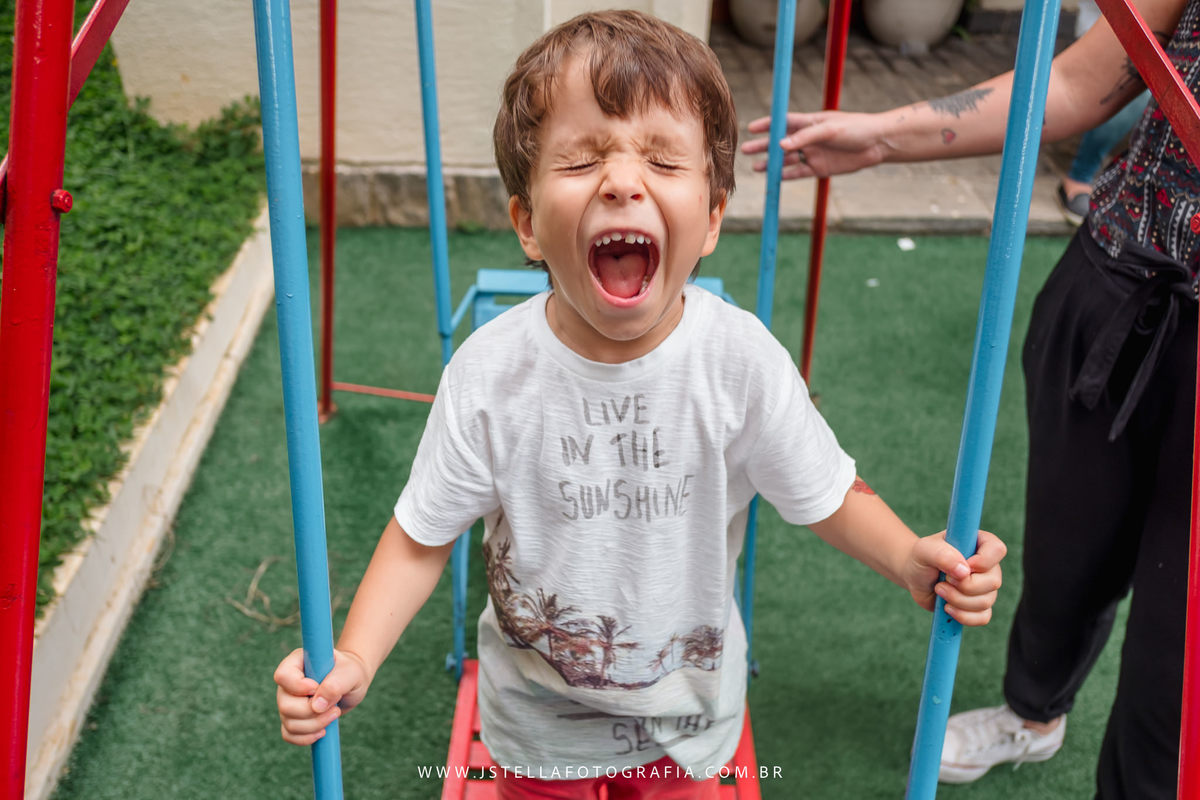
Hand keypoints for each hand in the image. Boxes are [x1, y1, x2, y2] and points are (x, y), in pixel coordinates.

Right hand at [274, 647, 370, 745]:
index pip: (283, 676)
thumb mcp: (350, 673)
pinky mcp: (293, 718)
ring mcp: (288, 702)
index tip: (317, 688)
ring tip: (334, 714)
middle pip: (285, 705)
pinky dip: (305, 737)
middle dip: (311, 712)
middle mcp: (288, 683)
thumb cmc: (350, 672)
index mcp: (297, 662)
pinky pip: (289, 735)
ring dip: (313, 725)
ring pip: (288, 722)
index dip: (298, 687)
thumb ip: (335, 685)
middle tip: (335, 708)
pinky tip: (322, 731)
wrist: (353, 684)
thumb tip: (316, 706)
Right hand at [741, 110, 893, 179]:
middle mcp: (808, 138)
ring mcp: (813, 154)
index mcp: (809, 122)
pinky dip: (785, 176)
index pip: (783, 122)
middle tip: (745, 150)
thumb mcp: (829, 130)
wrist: (877, 144)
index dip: (767, 125)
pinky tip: (773, 178)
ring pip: (787, 159)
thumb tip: (780, 146)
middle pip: (780, 142)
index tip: (751, 128)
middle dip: (763, 146)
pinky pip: (798, 173)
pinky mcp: (819, 169)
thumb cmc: (856, 129)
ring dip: (772, 163)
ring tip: (756, 168)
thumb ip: (804, 138)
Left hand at [904, 530, 1005, 625]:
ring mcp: (985, 587)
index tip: (964, 565)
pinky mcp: (978, 606)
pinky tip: (947, 607)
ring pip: (986, 602)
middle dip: (964, 586)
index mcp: (979, 543)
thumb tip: (964, 571)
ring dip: (958, 600)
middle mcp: (988, 565)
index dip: (982, 561)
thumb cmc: (922, 557)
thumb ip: (942, 555)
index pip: (997, 550)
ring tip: (939, 589)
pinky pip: (982, 617)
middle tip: (944, 580)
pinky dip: (963, 615)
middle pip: (993, 581)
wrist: (915, 576)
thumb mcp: (925, 550)